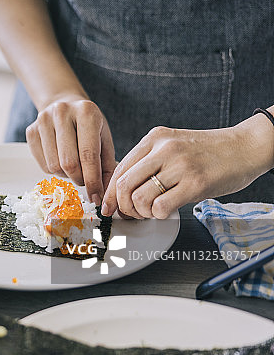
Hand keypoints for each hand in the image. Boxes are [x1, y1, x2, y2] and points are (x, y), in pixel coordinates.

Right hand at [26, 96, 116, 205]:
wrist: (65, 104)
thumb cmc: (89, 125)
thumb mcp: (104, 139)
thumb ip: (107, 166)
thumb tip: (103, 195)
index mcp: (86, 112)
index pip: (88, 154)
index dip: (93, 180)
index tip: (96, 196)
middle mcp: (62, 112)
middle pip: (68, 162)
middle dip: (79, 179)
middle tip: (85, 180)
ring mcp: (43, 120)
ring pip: (54, 165)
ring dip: (66, 174)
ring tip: (74, 166)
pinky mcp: (31, 130)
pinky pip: (42, 164)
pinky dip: (54, 169)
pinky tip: (60, 159)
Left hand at [102, 124, 269, 218]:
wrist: (246, 147)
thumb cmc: (209, 151)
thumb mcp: (173, 145)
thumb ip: (149, 161)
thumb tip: (123, 189)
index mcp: (154, 138)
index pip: (118, 169)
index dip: (110, 193)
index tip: (109, 206)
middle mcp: (163, 149)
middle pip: (123, 184)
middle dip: (122, 206)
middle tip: (131, 215)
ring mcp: (180, 165)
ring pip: (139, 197)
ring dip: (141, 213)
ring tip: (152, 212)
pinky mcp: (195, 183)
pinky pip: (161, 207)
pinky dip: (158, 215)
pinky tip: (166, 212)